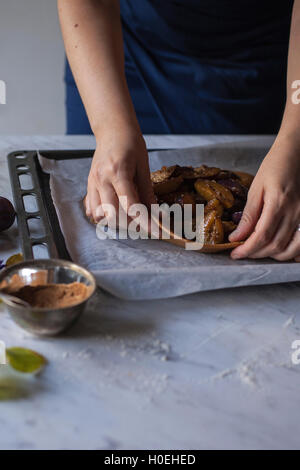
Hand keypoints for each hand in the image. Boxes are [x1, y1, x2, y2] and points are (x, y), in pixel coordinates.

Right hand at [85, 127, 154, 224]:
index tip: (155, 230)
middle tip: (143, 223)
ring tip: (128, 218)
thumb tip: (154, 212)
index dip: (143, 221)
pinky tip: (113, 211)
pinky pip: (91, 208)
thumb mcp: (144, 166)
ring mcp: (93, 182)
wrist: (113, 130)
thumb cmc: (131, 144)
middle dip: (130, 224)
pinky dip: (101, 215)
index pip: (130, 205)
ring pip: (100, 215)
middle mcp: (102, 179)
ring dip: (115, 221)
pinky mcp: (89, 185)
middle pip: (113, 214)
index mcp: (118, 172)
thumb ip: (146, 191)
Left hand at [229, 137, 299, 261]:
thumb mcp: (256, 188)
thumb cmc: (274, 167)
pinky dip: (289, 251)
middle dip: (256, 254)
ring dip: (271, 255)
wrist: (296, 154)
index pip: (261, 236)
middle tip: (242, 252)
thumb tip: (237, 237)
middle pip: (275, 246)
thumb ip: (248, 215)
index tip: (235, 253)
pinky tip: (276, 250)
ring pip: (289, 249)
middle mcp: (294, 213)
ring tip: (257, 251)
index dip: (247, 249)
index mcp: (278, 204)